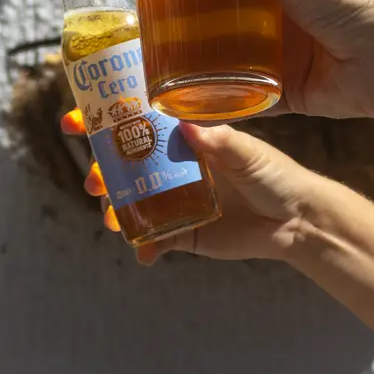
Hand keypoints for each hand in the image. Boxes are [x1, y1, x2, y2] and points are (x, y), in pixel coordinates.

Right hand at [62, 108, 342, 264]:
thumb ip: (222, 142)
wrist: (298, 221)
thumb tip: (190, 126)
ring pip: (130, 202)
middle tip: (93, 181)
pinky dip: (144, 246)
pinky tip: (144, 253)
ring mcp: (174, 199)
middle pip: (122, 164)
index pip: (135, 122)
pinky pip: (153, 239)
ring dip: (114, 209)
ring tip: (110, 218)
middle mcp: (172, 166)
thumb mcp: (251, 155)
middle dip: (99, 171)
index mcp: (183, 137)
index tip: (74, 121)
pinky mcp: (183, 232)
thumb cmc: (276, 175)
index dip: (101, 119)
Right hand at [167, 0, 373, 119]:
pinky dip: (217, 98)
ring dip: (194, 57)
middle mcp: (279, 6)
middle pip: (221, 7)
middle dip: (185, 13)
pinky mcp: (284, 89)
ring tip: (150, 59)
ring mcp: (280, 49)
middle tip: (143, 18)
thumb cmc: (357, 1)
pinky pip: (242, 94)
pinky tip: (180, 101)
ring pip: (227, 51)